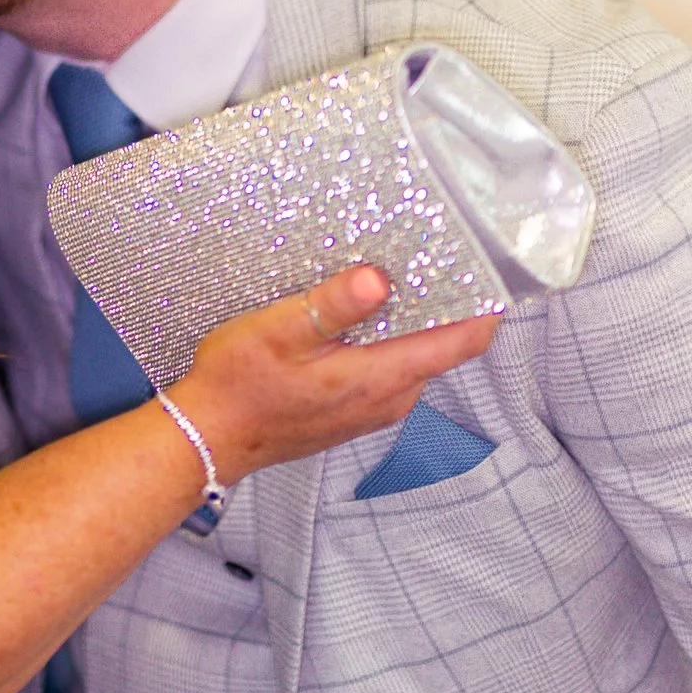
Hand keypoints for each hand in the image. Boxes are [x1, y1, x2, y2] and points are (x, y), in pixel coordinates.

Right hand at [164, 266, 499, 486]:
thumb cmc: (237, 385)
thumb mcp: (277, 332)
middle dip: (440, 303)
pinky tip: (354, 319)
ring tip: (384, 278)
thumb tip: (378, 279)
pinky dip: (385, 342)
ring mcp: (374, 408)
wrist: (207, 438)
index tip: (482, 264)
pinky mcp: (356, 411)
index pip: (462, 343)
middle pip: (443, 347)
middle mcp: (389, 398)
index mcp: (380, 377)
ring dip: (409, 322)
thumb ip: (331, 307)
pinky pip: (391, 370)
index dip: (483, 304)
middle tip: (421, 254)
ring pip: (415, 357)